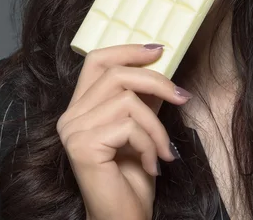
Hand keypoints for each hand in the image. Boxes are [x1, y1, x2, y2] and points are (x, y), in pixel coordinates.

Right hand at [56, 44, 191, 219]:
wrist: (123, 219)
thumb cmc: (132, 178)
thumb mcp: (142, 128)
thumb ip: (144, 98)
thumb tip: (161, 66)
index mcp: (80, 107)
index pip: (96, 60)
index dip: (127, 50)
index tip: (158, 50)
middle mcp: (70, 116)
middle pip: (116, 74)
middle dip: (156, 81)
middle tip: (182, 97)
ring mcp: (73, 130)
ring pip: (128, 101)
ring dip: (157, 127)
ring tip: (164, 151)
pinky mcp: (83, 145)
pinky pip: (129, 126)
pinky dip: (150, 144)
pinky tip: (153, 165)